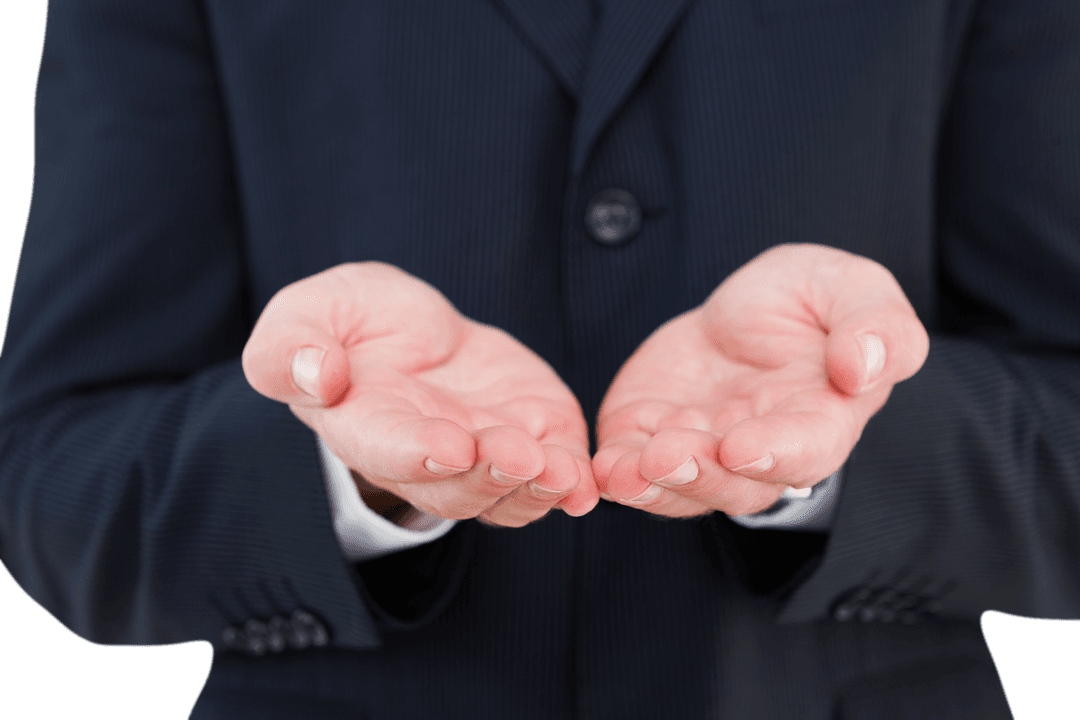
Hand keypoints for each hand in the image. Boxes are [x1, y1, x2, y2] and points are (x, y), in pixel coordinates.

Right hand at [242, 262, 598, 526]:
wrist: (415, 329)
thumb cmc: (350, 323)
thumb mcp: (307, 314)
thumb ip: (290, 347)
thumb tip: (316, 374)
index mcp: (363, 426)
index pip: (387, 449)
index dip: (418, 453)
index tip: (450, 446)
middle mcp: (425, 458)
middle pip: (456, 487)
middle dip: (490, 474)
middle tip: (520, 456)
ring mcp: (482, 454)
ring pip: (508, 494)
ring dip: (537, 489)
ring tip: (563, 474)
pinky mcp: (532, 437)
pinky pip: (552, 473)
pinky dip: (571, 482)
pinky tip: (587, 480)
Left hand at [592, 243, 929, 517]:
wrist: (739, 309)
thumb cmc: (809, 301)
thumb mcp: (852, 289)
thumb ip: (876, 326)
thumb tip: (862, 367)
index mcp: (821, 418)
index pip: (806, 449)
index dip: (776, 453)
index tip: (741, 446)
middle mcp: (761, 451)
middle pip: (737, 484)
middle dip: (701, 474)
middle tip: (668, 457)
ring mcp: (703, 451)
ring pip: (681, 488)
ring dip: (653, 484)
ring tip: (626, 470)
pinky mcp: (650, 437)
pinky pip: (633, 466)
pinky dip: (616, 472)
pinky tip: (600, 466)